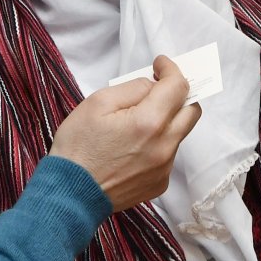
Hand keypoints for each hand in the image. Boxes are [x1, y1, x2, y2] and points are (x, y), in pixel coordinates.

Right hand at [50, 56, 199, 211]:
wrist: (68, 194)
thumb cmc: (77, 147)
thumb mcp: (98, 102)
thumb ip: (133, 88)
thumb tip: (153, 86)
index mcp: (149, 122)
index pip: (178, 86)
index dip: (171, 70)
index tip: (160, 65)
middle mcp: (164, 146)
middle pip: (192, 110)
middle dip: (179, 94)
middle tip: (159, 88)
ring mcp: (164, 168)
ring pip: (179, 133)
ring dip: (167, 120)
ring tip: (137, 121)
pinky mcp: (159, 184)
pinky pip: (168, 155)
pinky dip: (158, 144)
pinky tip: (133, 147)